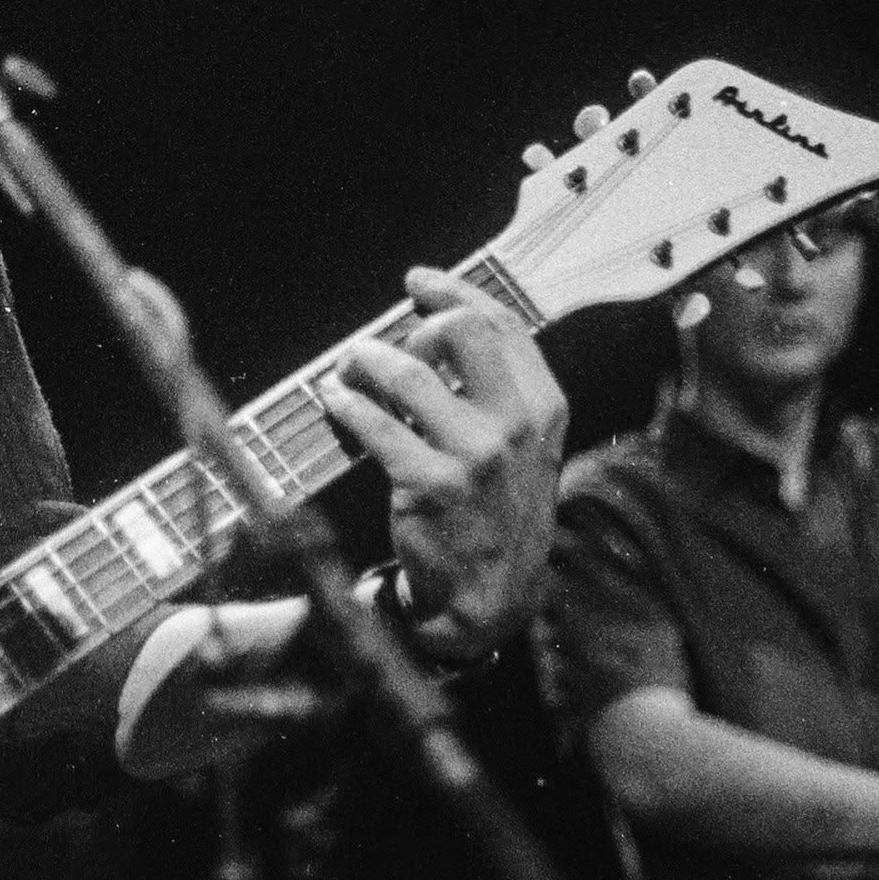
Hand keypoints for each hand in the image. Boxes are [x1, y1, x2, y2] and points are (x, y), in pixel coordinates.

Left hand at [318, 267, 567, 661]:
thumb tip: (443, 331)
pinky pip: (373, 422)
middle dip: (414, 328)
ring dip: (364, 362)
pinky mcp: (428, 482)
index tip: (419, 282)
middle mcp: (514, 424)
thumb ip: (500, 394)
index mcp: (543, 407)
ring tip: (345, 372)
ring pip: (407, 371)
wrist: (491, 598)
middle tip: (388, 349)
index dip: (455, 292)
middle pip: (462, 332)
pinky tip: (335, 403)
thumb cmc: (498, 515)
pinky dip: (344, 404)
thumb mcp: (526, 450)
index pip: (502, 325)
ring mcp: (474, 454)